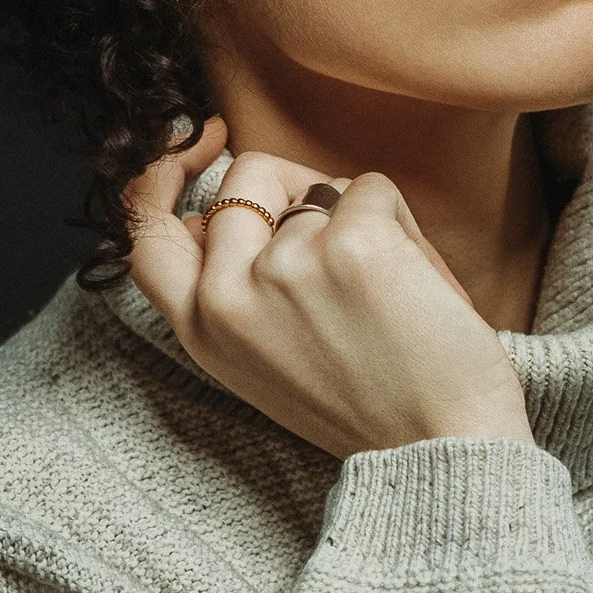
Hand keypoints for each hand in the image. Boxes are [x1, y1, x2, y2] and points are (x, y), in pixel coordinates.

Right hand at [124, 119, 534, 458]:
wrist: (444, 451)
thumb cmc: (374, 404)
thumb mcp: (268, 358)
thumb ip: (235, 287)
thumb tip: (220, 205)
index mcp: (204, 330)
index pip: (148, 235)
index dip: (160, 178)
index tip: (194, 141)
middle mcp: (228, 297)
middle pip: (244, 182)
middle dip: (295, 186)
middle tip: (341, 228)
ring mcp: (285, 266)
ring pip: (318, 188)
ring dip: (359, 221)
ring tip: (389, 294)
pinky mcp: (350, 243)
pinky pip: (371, 188)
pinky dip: (401, 222)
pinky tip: (415, 285)